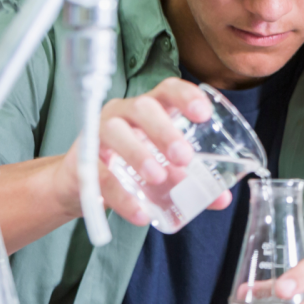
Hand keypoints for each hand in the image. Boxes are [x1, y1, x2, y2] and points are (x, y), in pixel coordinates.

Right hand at [54, 77, 231, 225]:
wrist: (84, 185)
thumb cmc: (134, 166)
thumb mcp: (164, 169)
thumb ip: (192, 181)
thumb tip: (223, 199)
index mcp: (150, 108)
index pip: (168, 90)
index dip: (186, 96)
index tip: (204, 114)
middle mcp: (123, 113)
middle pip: (143, 107)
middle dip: (165, 130)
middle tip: (184, 157)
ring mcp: (98, 132)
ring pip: (115, 132)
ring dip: (139, 154)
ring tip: (159, 178)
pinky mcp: (80, 161)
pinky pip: (99, 174)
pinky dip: (121, 196)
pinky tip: (140, 213)